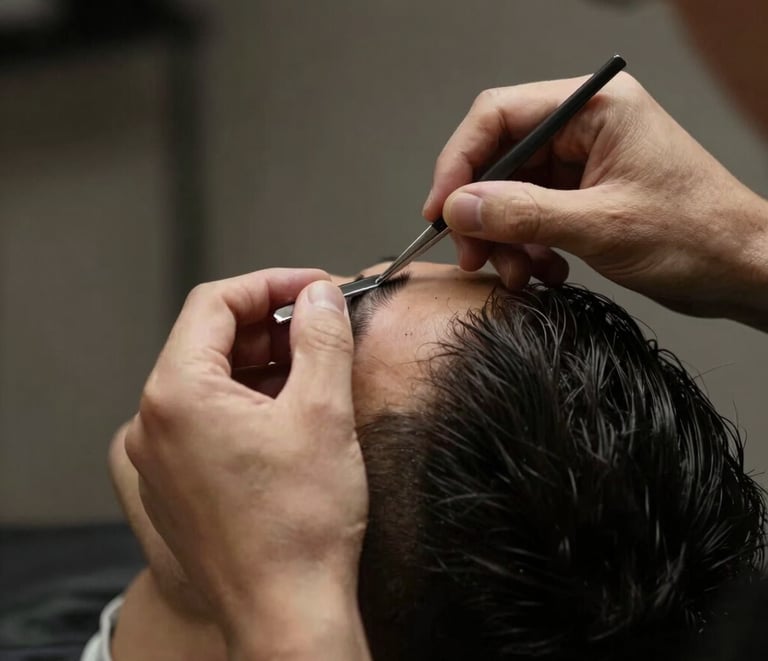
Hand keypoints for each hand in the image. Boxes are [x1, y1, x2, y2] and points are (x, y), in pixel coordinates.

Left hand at [124, 269, 370, 660]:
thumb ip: (321, 337)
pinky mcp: (178, 483)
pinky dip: (250, 399)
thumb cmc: (300, 527)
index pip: (215, 303)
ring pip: (212, 379)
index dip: (271, 285)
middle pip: (210, 339)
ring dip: (264, 362)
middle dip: (271, 324)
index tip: (315, 288)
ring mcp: (160, 457)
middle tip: (322, 325)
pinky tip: (293, 408)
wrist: (287, 614)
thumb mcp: (324, 411)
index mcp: (176, 395)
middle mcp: (154, 423)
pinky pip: (208, 417)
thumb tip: (321, 296)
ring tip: (315, 367)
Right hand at [424, 72, 767, 329]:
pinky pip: (530, 216)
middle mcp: (584, 128)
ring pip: (510, 193)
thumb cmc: (697, 235)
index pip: (497, 116)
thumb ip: (524, 213)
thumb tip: (460, 206)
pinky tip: (544, 271)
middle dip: (481, 212)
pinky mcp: (582, 196)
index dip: (459, 162)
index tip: (441, 209)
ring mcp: (582, 163)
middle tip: (474, 254)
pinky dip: (526, 247)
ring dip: (503, 238)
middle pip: (498, 158)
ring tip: (516, 273)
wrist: (740, 269)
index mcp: (595, 108)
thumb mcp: (602, 225)